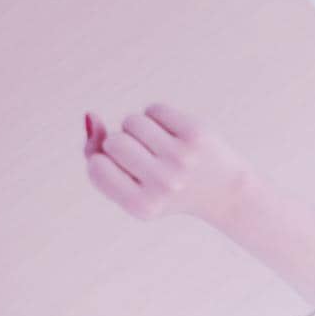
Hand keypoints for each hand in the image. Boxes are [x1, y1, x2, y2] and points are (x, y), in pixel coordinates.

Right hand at [82, 102, 251, 227]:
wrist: (225, 192)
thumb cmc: (166, 190)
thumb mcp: (129, 186)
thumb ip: (96, 155)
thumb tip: (90, 115)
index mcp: (142, 206)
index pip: (96, 167)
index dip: (105, 162)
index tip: (128, 173)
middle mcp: (163, 185)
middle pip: (113, 142)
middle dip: (123, 144)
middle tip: (149, 162)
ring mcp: (181, 159)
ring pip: (131, 121)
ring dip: (139, 129)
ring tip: (161, 148)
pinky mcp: (196, 134)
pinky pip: (154, 109)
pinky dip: (158, 118)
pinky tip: (175, 137)